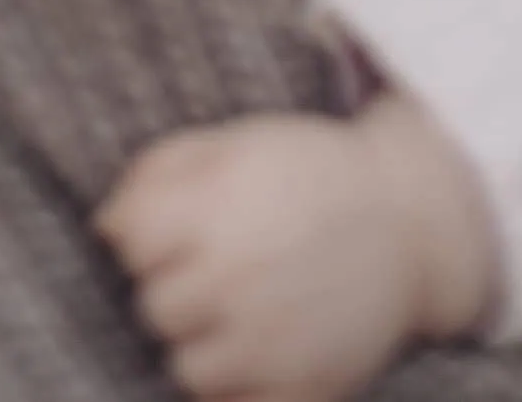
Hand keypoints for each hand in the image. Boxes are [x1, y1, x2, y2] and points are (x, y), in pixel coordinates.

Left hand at [95, 94, 495, 401]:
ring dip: (209, 341)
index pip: (131, 241)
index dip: (154, 232)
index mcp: (216, 211)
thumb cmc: (312, 175)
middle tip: (226, 268)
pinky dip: (247, 386)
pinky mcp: (303, 390)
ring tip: (250, 309)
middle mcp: (236, 279)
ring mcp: (270, 343)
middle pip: (155, 307)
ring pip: (190, 367)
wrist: (416, 221)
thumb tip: (106, 227)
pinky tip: (269, 349)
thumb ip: (159, 171)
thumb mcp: (238, 143)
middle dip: (180, 286)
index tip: (186, 226)